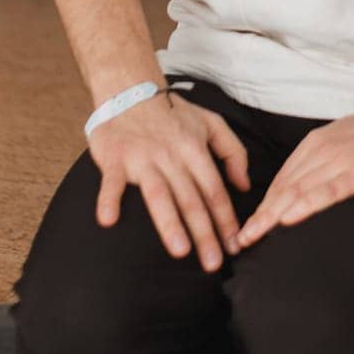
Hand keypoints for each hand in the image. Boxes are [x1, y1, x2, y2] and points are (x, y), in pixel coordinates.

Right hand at [88, 90, 250, 272]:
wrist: (130, 90)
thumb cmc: (173, 113)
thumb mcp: (211, 123)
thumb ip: (233, 151)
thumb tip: (245, 185)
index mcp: (195, 149)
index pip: (214, 190)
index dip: (226, 219)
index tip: (235, 247)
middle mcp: (171, 155)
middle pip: (191, 199)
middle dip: (205, 233)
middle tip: (214, 264)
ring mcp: (143, 157)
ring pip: (159, 194)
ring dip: (169, 223)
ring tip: (180, 250)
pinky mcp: (115, 157)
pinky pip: (112, 181)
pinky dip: (109, 199)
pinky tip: (108, 220)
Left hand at [236, 97, 353, 247]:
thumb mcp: (347, 142)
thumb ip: (326, 161)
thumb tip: (307, 185)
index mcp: (317, 144)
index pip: (283, 178)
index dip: (263, 204)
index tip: (247, 227)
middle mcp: (322, 150)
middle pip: (283, 187)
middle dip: (259, 214)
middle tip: (238, 240)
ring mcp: (340, 161)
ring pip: (298, 190)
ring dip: (272, 214)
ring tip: (253, 236)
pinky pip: (327, 191)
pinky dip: (305, 204)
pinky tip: (289, 217)